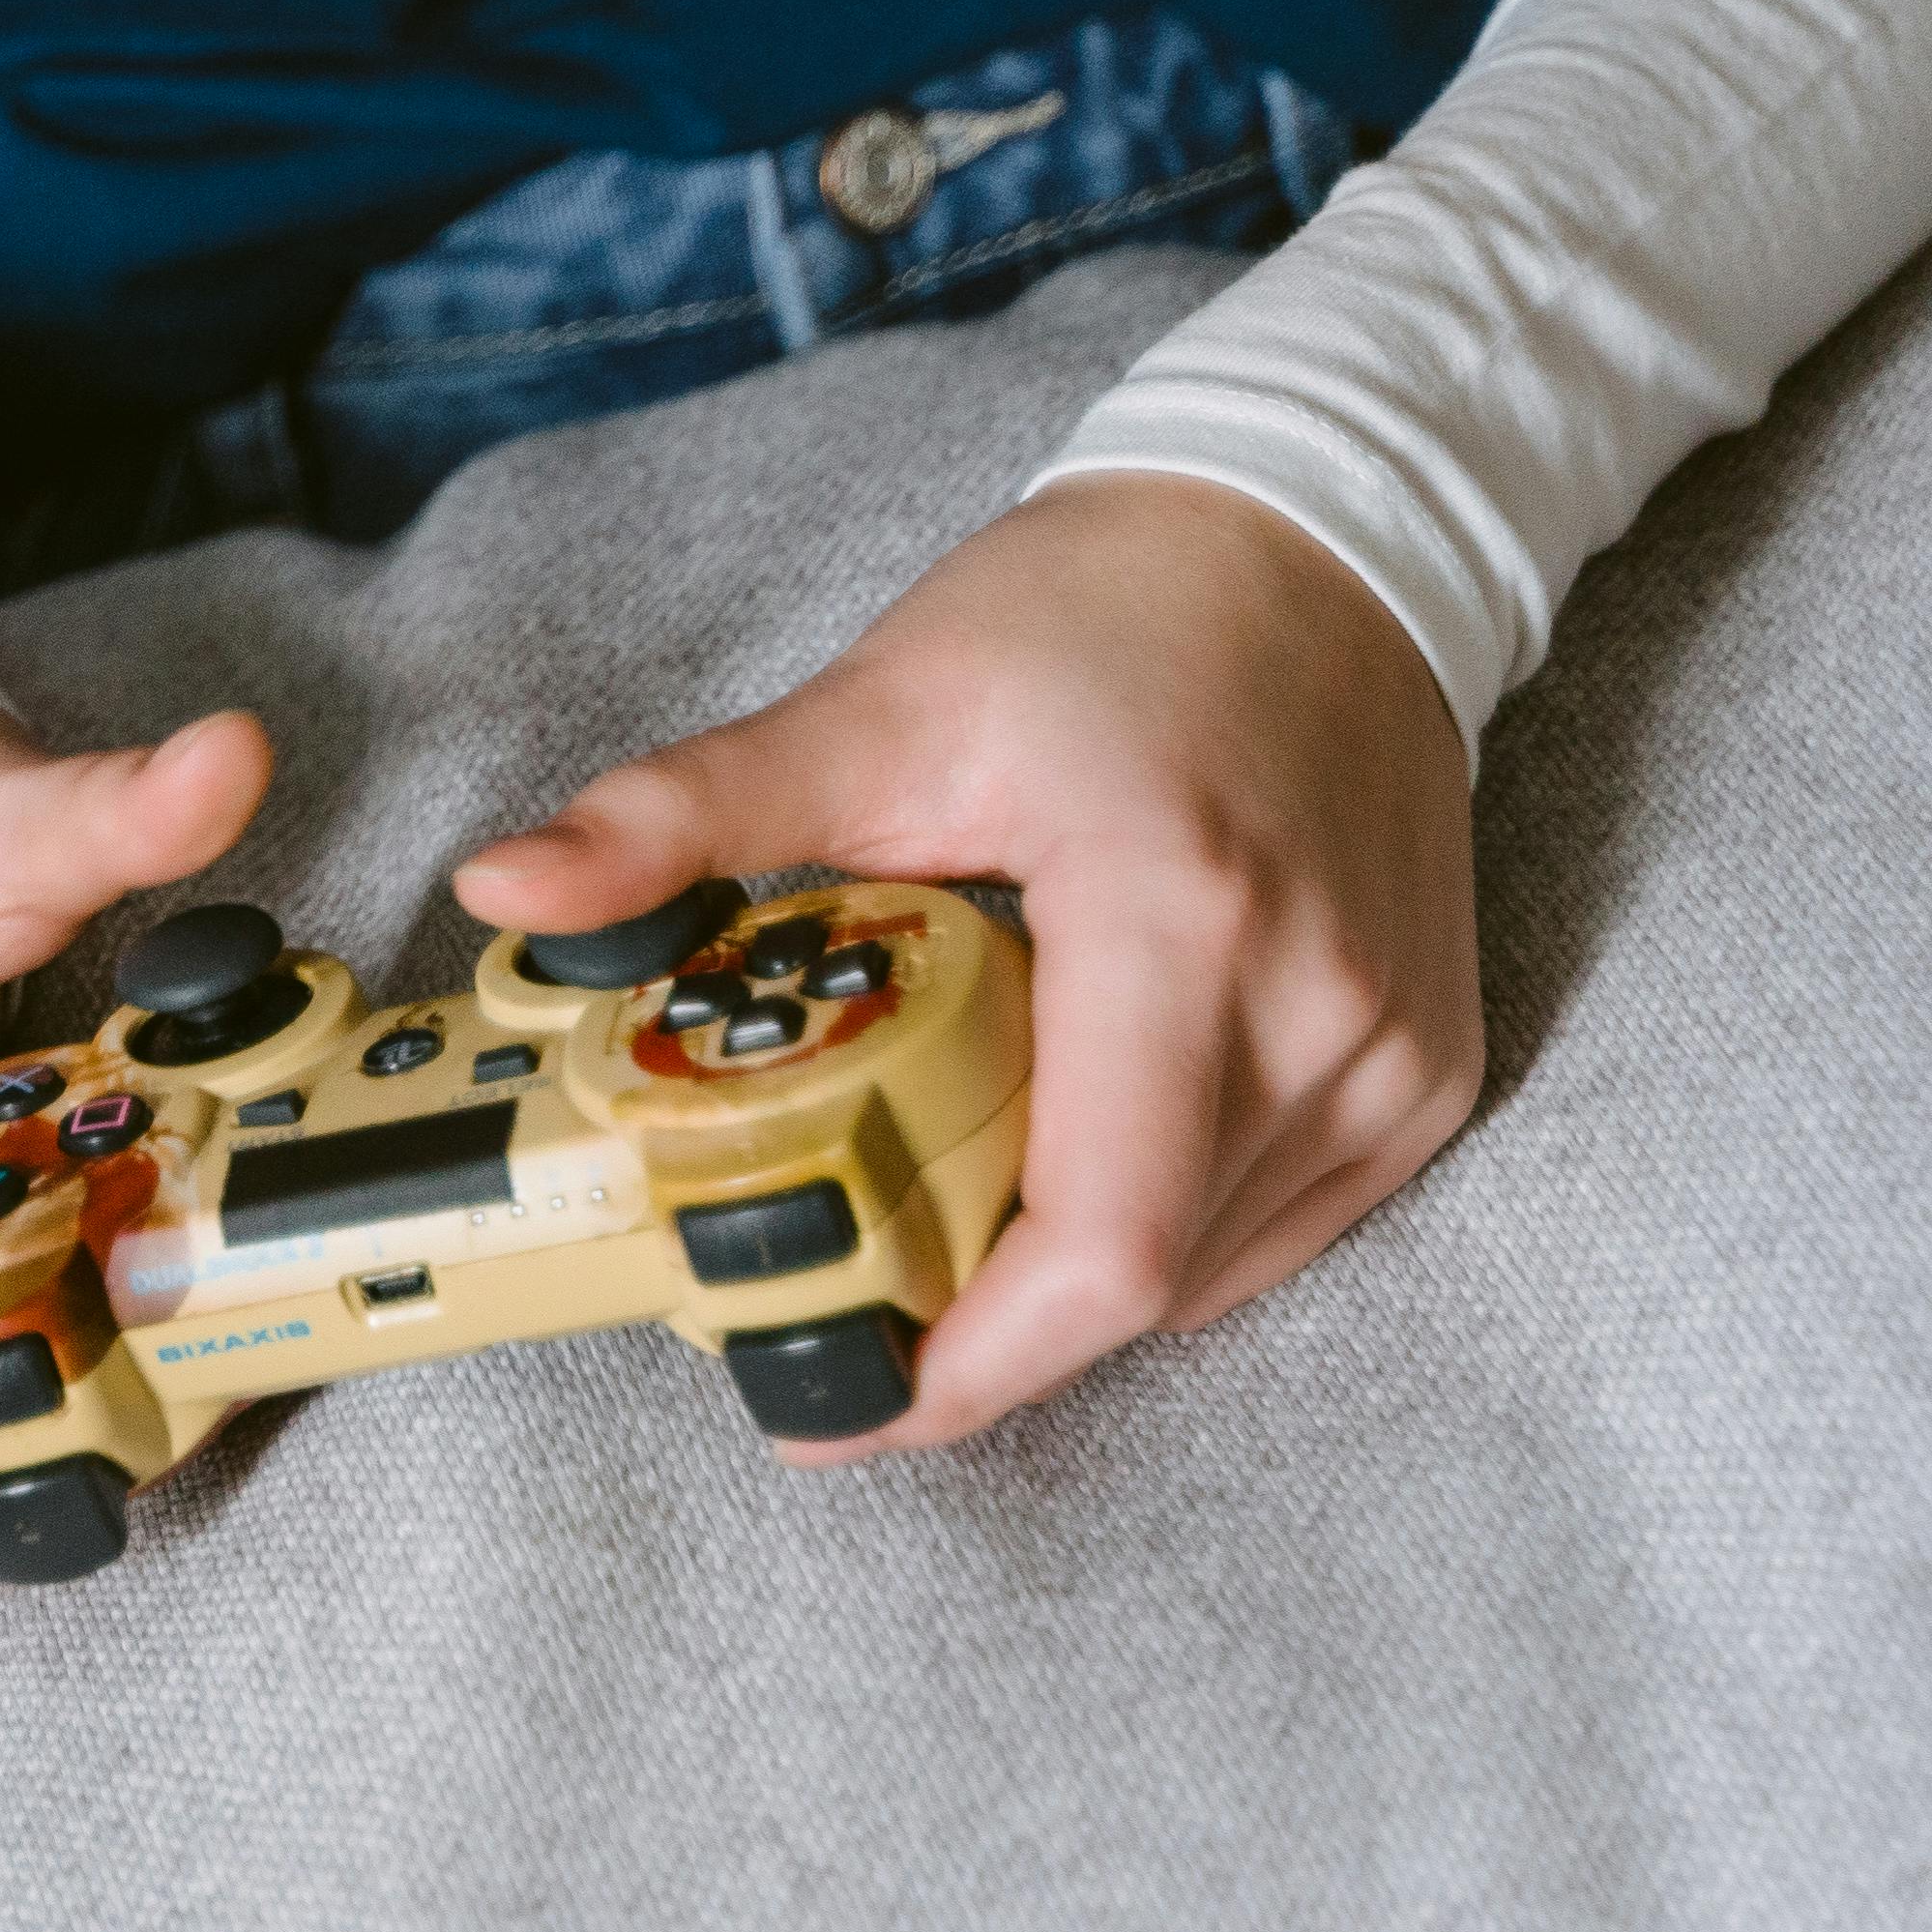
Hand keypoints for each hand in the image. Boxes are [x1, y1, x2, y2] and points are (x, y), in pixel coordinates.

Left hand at [455, 469, 1476, 1455]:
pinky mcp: (1426, 1071)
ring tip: (939, 1186)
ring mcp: (1396, 1051)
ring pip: (1203, 1278)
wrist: (1329, 537)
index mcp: (1186, 921)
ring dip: (1057, 1276)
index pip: (1097, 1241)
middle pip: (1132, 1282)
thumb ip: (684, 815)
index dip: (966, 1364)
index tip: (834, 1394)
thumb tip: (504, 886)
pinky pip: (1272, 1228)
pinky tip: (1060, 1146)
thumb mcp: (880, 702)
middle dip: (974, 1318)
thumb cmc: (1112, 611)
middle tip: (834, 1276)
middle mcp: (1323, 1011)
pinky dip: (1153, 1230)